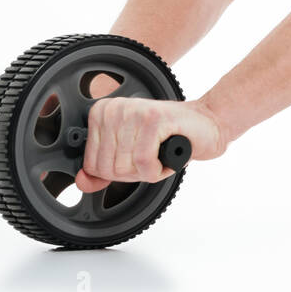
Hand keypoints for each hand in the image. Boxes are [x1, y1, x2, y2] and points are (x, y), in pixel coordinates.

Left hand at [75, 94, 228, 192]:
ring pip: (125, 167)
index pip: (92, 164)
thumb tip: (82, 183)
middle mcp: (115, 108)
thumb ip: (103, 170)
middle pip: (108, 168)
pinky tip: (167, 156)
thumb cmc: (170, 138)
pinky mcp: (154, 119)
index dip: (118, 172)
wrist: (208, 124)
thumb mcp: (130, 155)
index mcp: (103, 112)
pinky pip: (143, 162)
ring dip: (148, 172)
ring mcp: (134, 111)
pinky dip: (158, 170)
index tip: (137, 157)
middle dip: (134, 174)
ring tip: (161, 154)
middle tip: (152, 157)